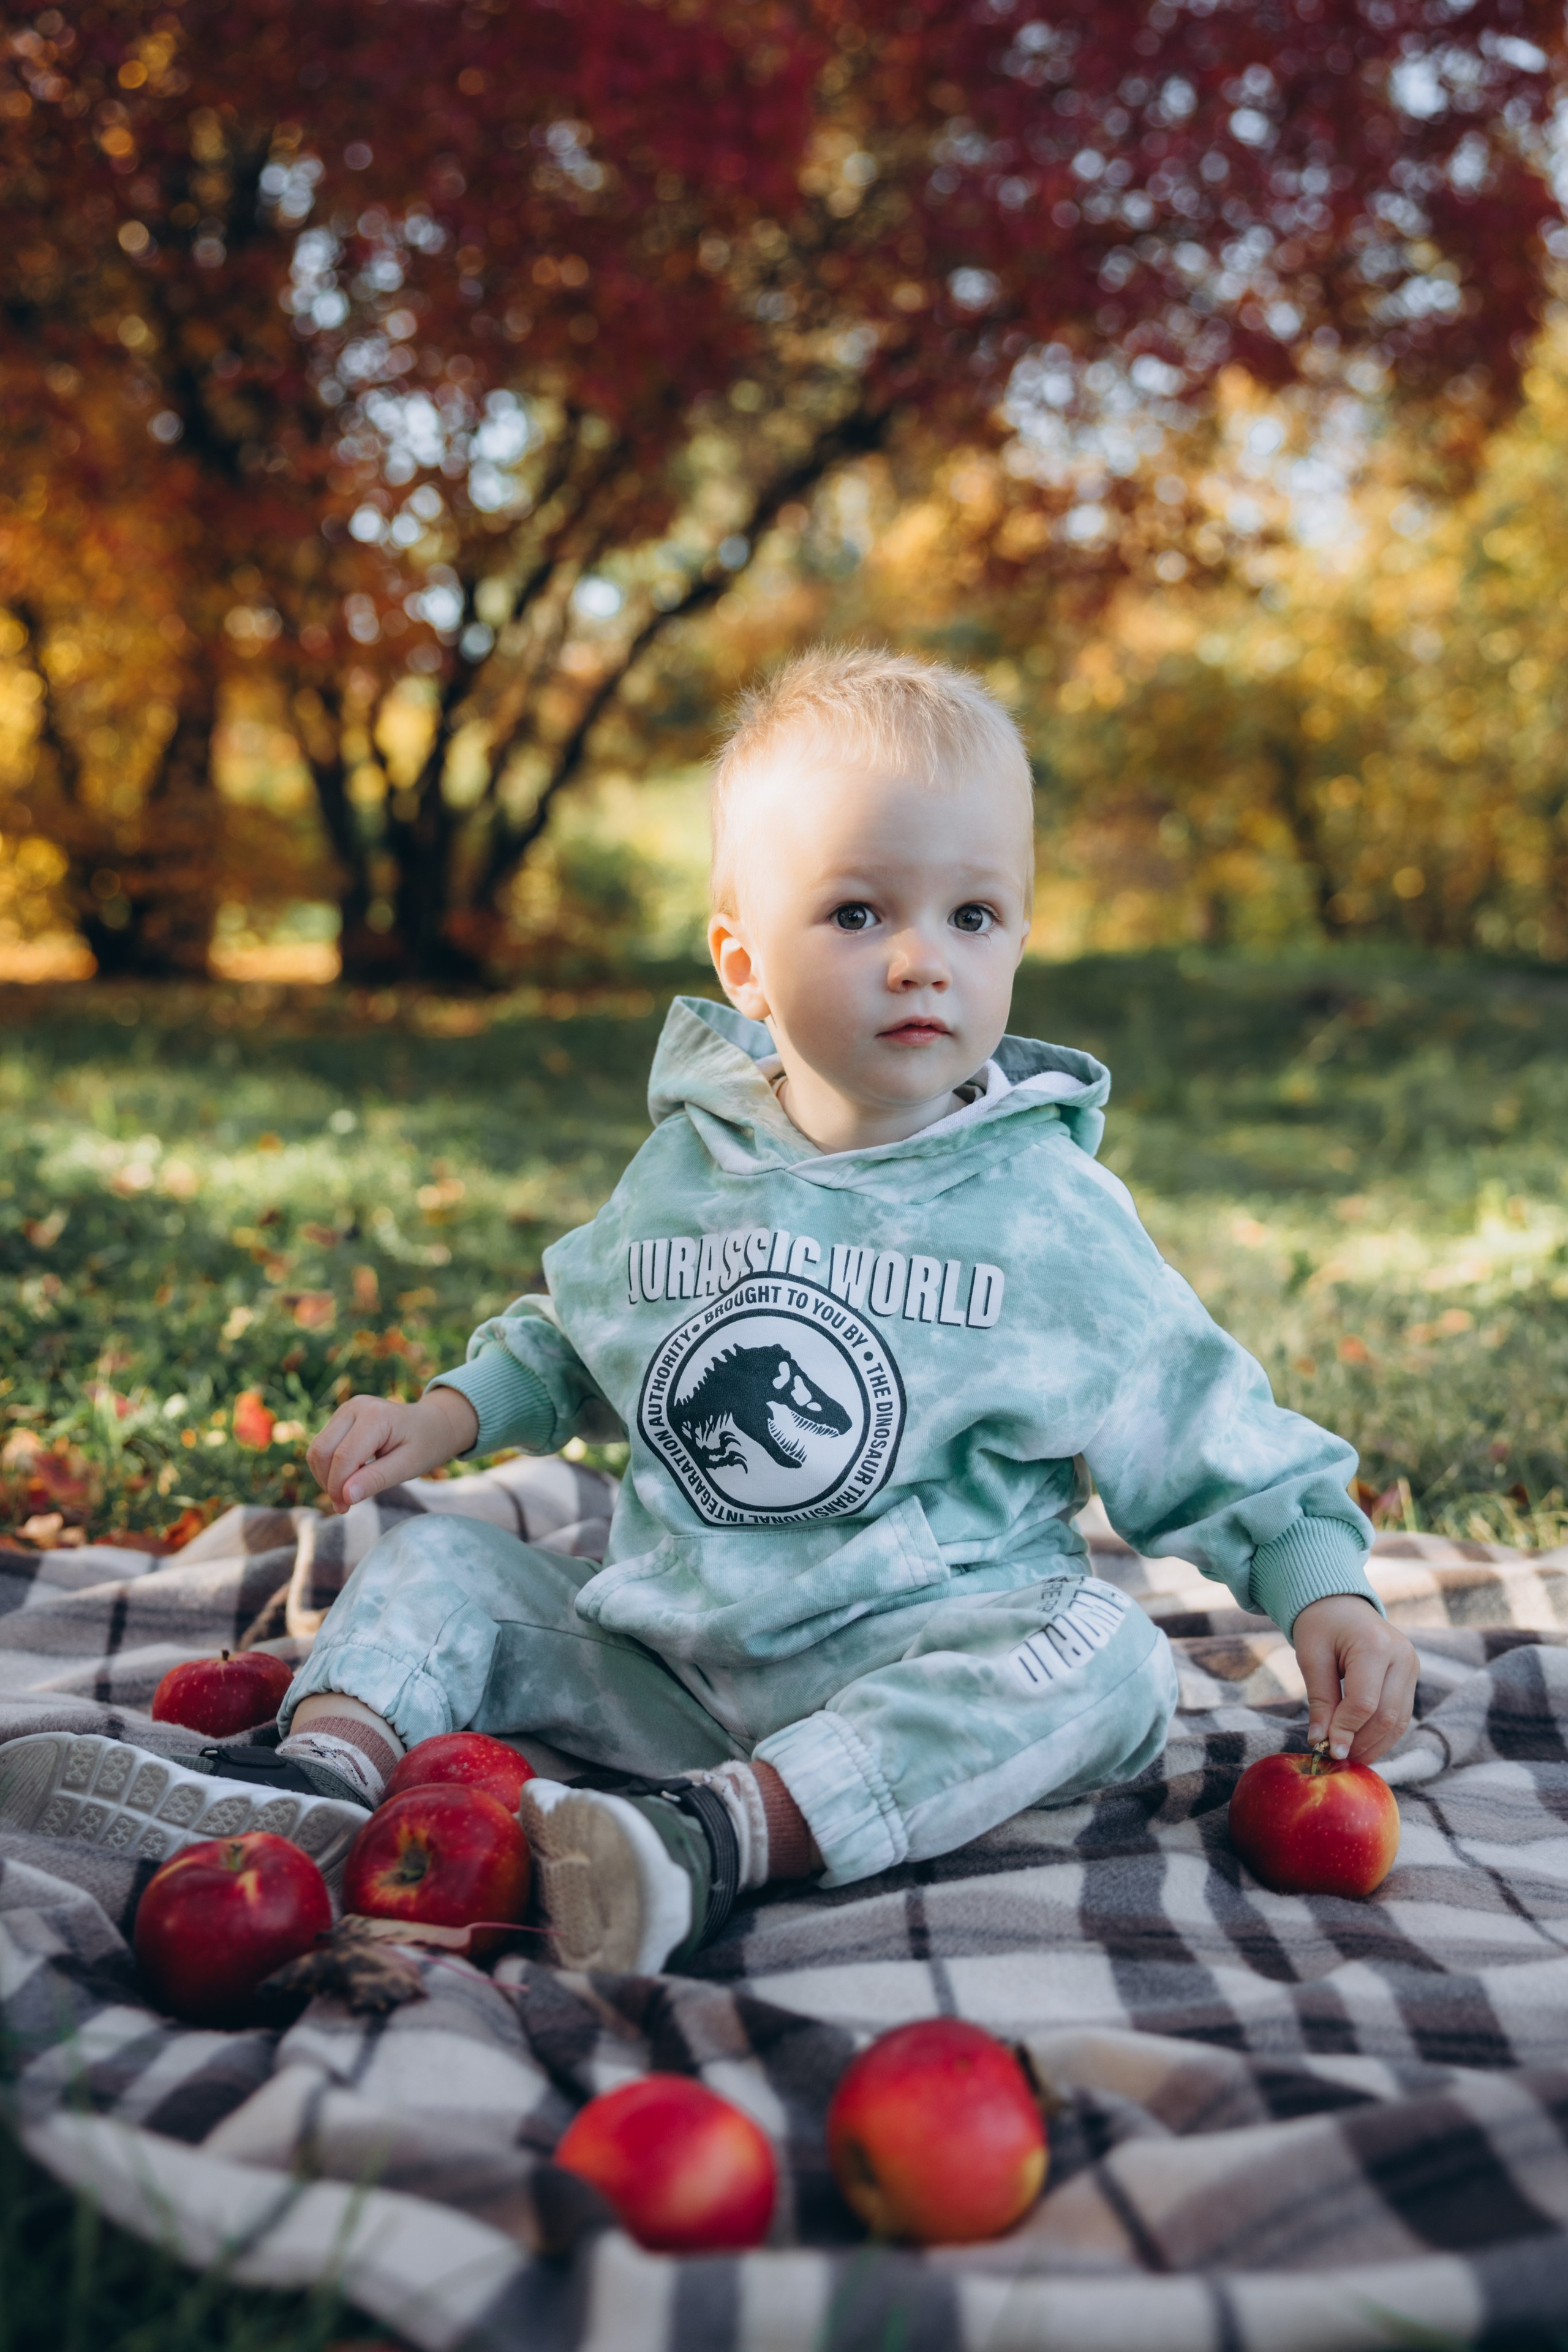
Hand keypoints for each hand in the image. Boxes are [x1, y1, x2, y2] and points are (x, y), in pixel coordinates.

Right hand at [307, 1387, 478, 1510]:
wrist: (433, 1424)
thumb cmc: (425, 1445)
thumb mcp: (408, 1467)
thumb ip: (376, 1480)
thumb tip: (345, 1497)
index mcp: (376, 1416)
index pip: (343, 1456)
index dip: (338, 1487)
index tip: (345, 1508)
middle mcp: (355, 1407)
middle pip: (322, 1451)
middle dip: (328, 1482)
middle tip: (346, 1505)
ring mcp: (346, 1410)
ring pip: (317, 1449)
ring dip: (326, 1476)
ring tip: (349, 1492)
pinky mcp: (341, 1418)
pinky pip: (323, 1446)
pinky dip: (329, 1468)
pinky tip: (349, 1478)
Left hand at [1292, 1595, 1418, 1764]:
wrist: (1339, 1602)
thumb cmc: (1320, 1625)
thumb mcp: (1311, 1657)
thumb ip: (1320, 1700)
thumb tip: (1321, 1743)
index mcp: (1375, 1645)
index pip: (1364, 1702)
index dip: (1345, 1730)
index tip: (1326, 1750)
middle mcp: (1402, 1655)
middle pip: (1387, 1716)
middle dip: (1361, 1743)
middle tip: (1336, 1758)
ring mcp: (1412, 1666)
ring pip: (1399, 1720)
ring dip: (1375, 1744)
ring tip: (1348, 1756)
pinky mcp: (1411, 1676)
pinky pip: (1401, 1714)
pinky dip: (1382, 1734)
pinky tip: (1362, 1744)